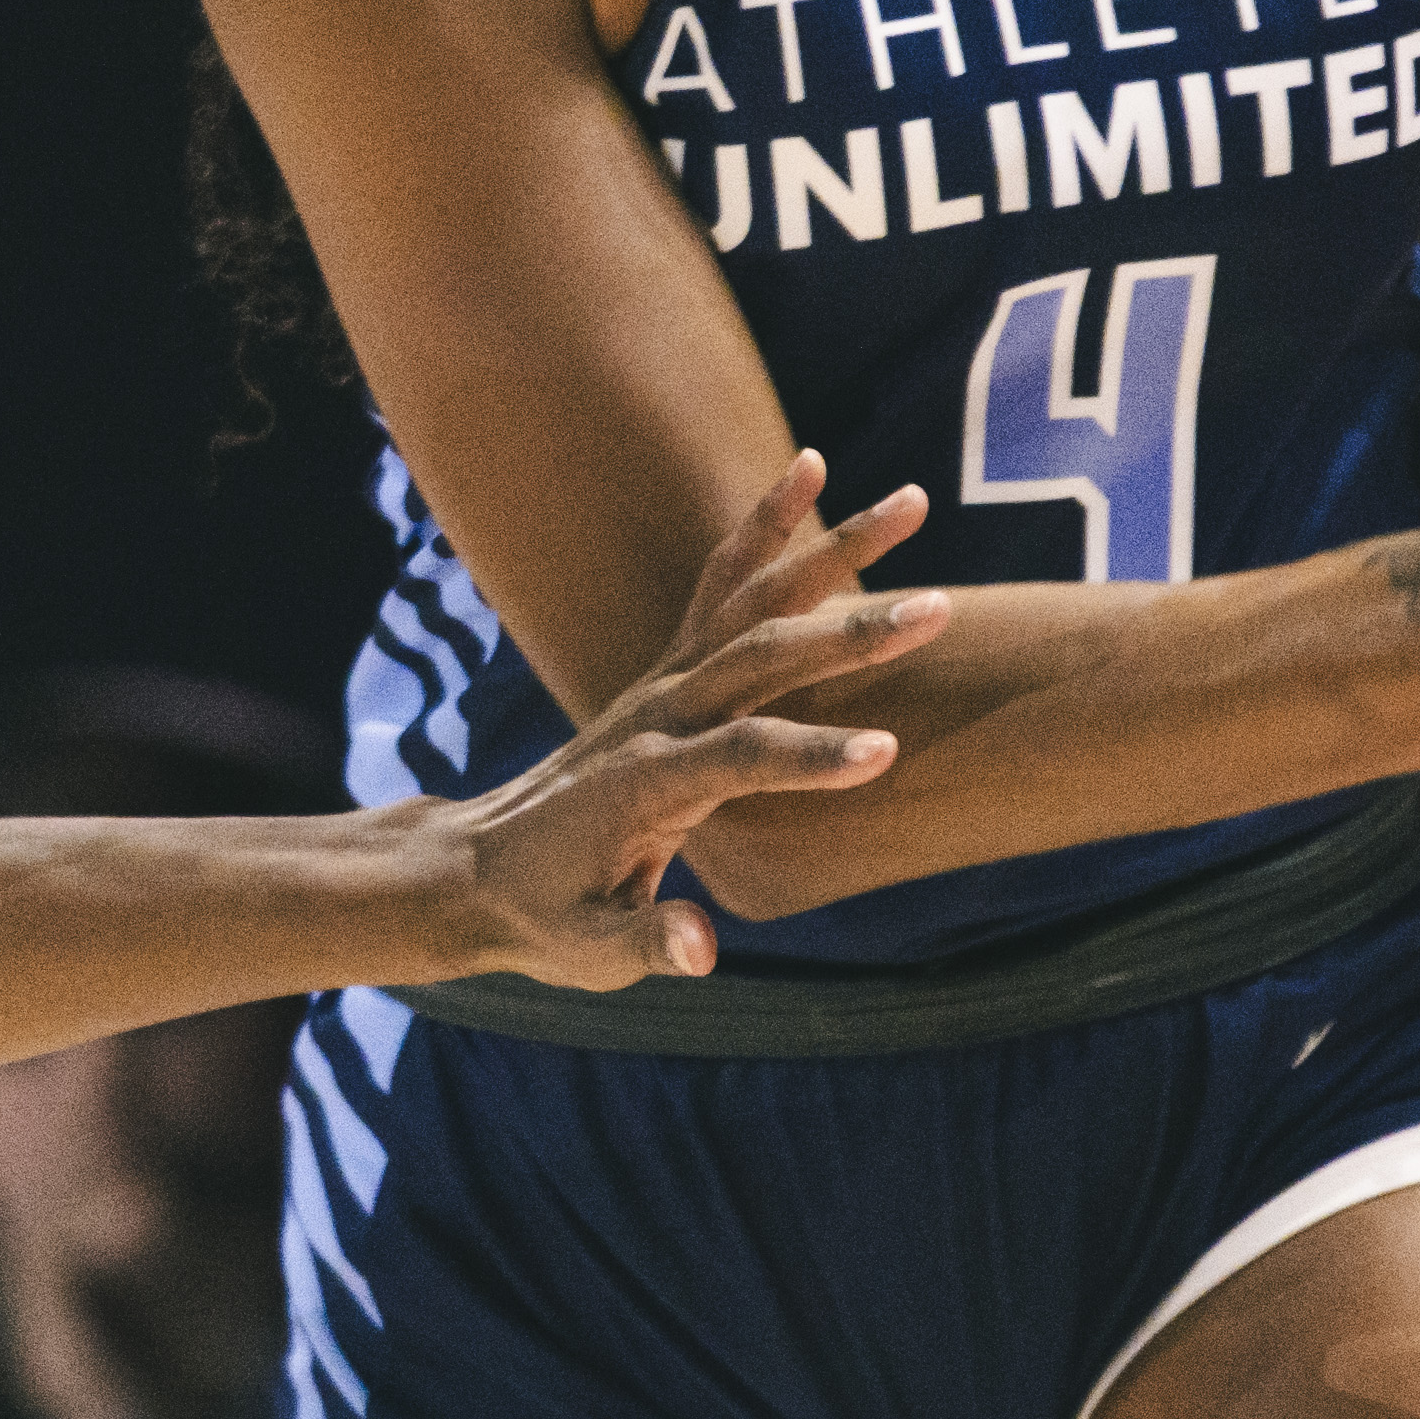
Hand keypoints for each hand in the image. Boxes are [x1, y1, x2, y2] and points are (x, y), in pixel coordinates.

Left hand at [423, 449, 937, 983]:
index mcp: (646, 782)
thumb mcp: (587, 949)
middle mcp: (656, 713)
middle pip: (761, 658)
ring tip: (912, 504)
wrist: (480, 869)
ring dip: (834, 548)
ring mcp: (662, 681)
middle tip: (939, 609)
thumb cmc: (544, 916)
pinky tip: (813, 467)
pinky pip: (723, 582)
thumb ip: (647, 944)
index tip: (884, 752)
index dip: (807, 756)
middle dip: (852, 634)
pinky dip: (768, 524)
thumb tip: (700, 951)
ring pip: (754, 597)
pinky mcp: (669, 668)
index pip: (738, 758)